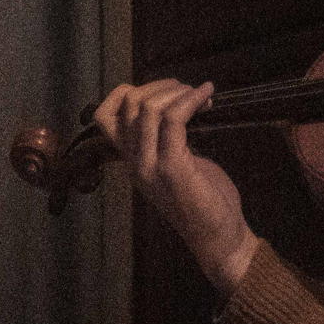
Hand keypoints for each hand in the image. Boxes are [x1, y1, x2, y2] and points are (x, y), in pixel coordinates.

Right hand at [92, 79, 258, 294]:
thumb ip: (165, 140)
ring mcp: (150, 166)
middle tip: (189, 91)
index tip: (163, 91)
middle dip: (161, 86)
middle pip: (128, 104)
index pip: (105, 116)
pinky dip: (191, 99)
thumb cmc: (203, 199)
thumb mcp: (175, 164)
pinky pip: (174, 119)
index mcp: (132, 160)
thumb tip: (174, 103)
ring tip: (200, 95)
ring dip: (178, 91)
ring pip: (148, 108)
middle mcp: (134, 162)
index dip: (128, 92)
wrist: (218, 238)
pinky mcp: (172, 168)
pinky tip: (207, 94)